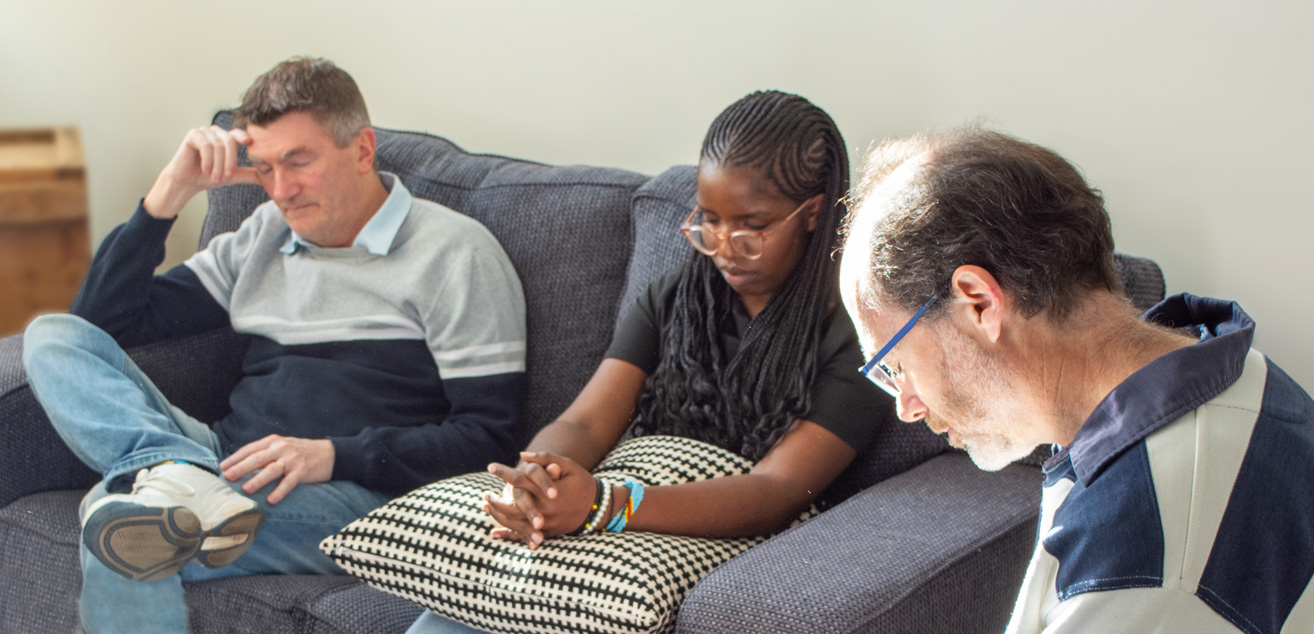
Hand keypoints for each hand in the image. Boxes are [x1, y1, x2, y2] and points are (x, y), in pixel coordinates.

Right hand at [143, 125, 260, 218]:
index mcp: (227, 139)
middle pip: (230, 140)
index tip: (250, 143)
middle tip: (227, 177)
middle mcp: (217, 133)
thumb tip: (270, 179)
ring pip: (218, 145)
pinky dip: (207, 159)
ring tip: (215, 177)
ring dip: (218, 164)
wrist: (187, 182)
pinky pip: (205, 144)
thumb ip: (249, 174)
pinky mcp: (193, 134)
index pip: (240, 134)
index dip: (246, 137)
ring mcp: (205, 132)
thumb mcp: (232, 176)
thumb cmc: (209, 177)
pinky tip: (205, 169)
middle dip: (230, 161)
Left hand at [219, 434, 334, 504]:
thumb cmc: (301, 453)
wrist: (330, 453)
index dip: (235, 458)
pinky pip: (289, 482)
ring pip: (271, 469)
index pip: (250, 449)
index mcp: (273, 442)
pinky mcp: (303, 470)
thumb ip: (264, 454)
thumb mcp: (282, 448)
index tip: (222, 468)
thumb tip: (239, 467)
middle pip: (257, 458)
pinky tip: (271, 500)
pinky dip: (280, 491)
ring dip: (258, 480)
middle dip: (241, 468)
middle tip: (227, 477)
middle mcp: (281, 448)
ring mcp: (293, 459)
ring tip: (246, 489)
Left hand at [483, 451, 594, 547]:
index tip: (491, 466)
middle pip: (512, 506)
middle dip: (496, 500)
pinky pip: (523, 536)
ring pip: (515, 523)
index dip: (504, 472)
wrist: (599, 508)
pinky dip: (507, 535)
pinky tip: (494, 532)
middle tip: (484, 495)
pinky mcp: (547, 533)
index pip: (520, 480)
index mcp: (548, 491)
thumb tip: (521, 456)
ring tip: (486, 507)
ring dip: (498, 515)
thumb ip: (545, 459)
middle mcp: (545, 509)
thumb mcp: (568, 465)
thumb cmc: (582, 483)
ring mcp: (546, 524)